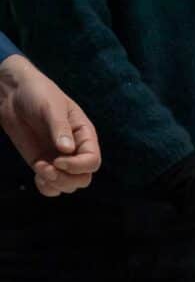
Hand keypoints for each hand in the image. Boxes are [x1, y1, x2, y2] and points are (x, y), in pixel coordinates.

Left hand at [0, 55, 100, 196]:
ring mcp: (61, 160)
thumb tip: (67, 150)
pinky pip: (53, 187)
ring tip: (39, 168)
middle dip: (66, 178)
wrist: (14, 94)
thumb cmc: (37, 93)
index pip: (92, 161)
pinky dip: (47, 187)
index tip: (58, 161)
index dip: (78, 166)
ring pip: (69, 185)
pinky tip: (38, 176)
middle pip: (83, 179)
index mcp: (85, 136)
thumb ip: (60, 127)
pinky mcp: (46, 165)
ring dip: (55, 182)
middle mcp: (76, 151)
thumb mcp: (51, 106)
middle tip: (48, 168)